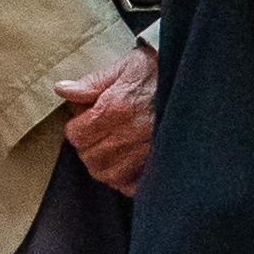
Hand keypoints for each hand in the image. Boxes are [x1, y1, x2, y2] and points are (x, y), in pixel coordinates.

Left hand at [55, 50, 161, 194]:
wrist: (191, 78)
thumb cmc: (155, 72)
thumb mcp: (122, 68)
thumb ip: (91, 83)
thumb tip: (62, 90)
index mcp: (115, 108)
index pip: (77, 135)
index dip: (76, 128)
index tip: (84, 121)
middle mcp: (130, 133)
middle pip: (90, 157)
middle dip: (87, 147)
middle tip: (97, 134)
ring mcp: (146, 151)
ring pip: (108, 174)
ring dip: (103, 165)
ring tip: (110, 149)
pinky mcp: (160, 162)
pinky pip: (132, 185)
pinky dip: (125, 179)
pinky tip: (126, 165)